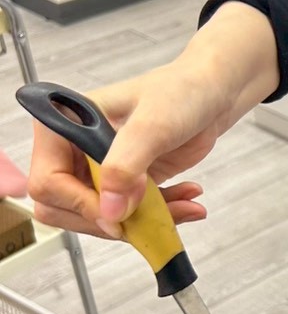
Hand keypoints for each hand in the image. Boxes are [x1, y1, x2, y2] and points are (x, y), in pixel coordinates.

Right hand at [26, 1, 278, 239]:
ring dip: (141, 222)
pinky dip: (159, 217)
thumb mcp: (152, 125)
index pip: (48, 182)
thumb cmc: (180, 91)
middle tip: (145, 217)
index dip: (82, 204)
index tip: (117, 213)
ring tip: (182, 206)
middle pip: (65, 209)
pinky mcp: (126, 184)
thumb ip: (125, 166)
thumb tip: (109, 211)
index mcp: (64, 125)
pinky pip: (130, 216)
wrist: (213, 93)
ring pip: (100, 218)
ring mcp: (99, 169)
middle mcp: (74, 150)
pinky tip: (187, 203)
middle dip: (109, 220)